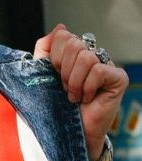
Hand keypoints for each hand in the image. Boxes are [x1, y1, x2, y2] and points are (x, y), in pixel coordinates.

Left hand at [33, 24, 127, 159]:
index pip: (62, 36)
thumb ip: (45, 50)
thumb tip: (60, 27)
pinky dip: (87, 87)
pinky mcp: (118, 78)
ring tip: (74, 96)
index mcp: (74, 53)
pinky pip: (98, 70)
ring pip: (86, 57)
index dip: (54, 58)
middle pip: (74, 44)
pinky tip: (88, 99)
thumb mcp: (43, 76)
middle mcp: (93, 55)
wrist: (68, 132)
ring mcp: (107, 65)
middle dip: (63, 71)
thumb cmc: (56, 106)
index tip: (54, 77)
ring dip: (74, 81)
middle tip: (64, 89)